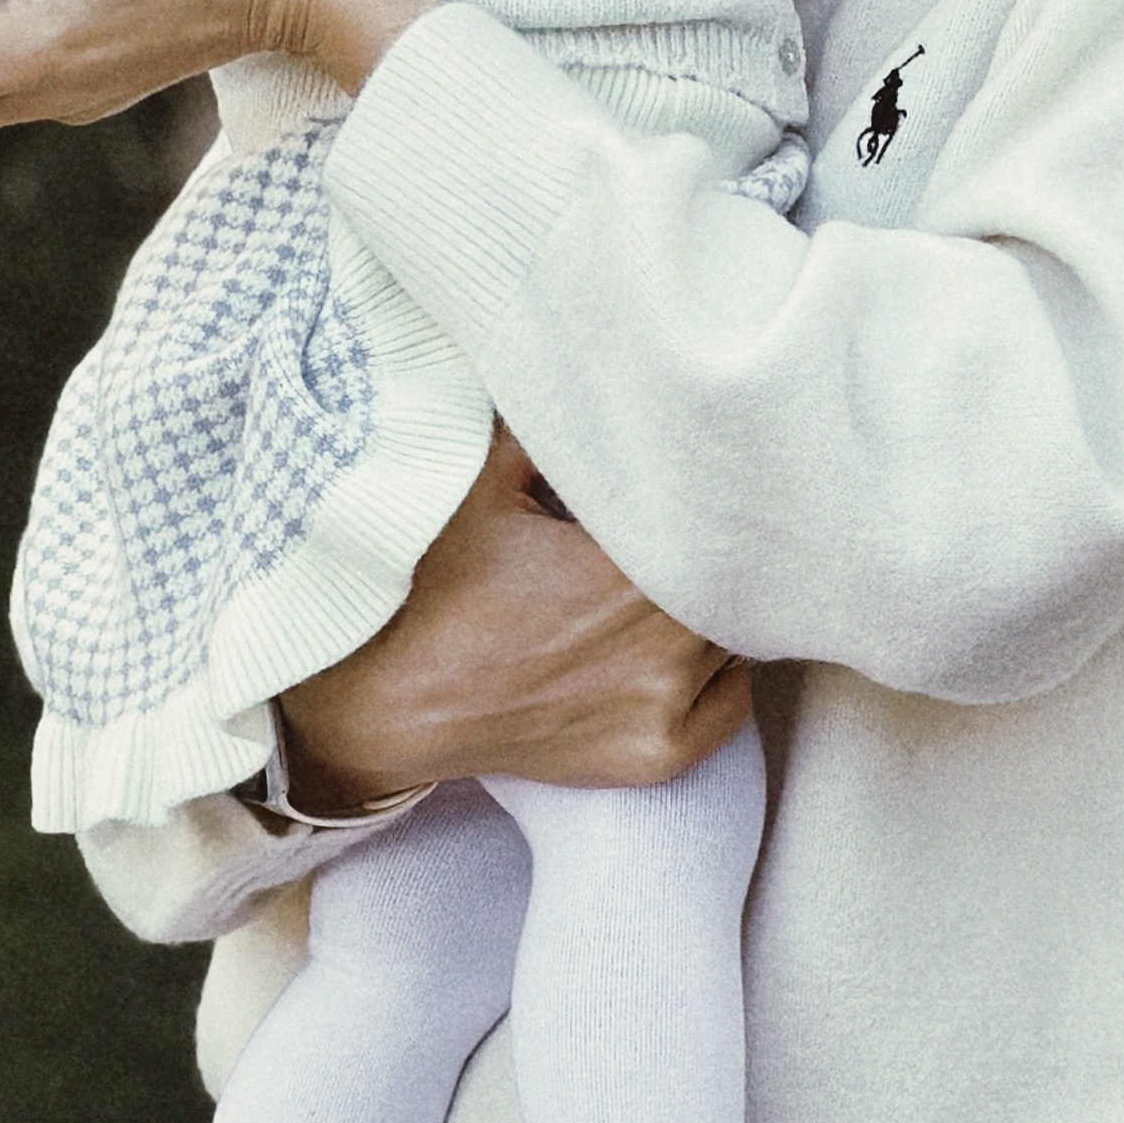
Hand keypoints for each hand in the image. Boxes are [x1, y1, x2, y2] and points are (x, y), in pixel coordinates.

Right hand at [280, 429, 751, 801]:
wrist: (383, 703)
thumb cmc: (428, 586)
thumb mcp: (482, 476)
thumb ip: (556, 419)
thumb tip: (608, 365)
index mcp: (630, 570)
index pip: (722, 516)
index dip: (719, 488)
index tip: (706, 466)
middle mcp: (663, 645)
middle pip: (740, 576)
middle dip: (717, 541)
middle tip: (688, 515)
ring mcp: (664, 707)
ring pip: (738, 633)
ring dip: (718, 602)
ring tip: (673, 575)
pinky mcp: (656, 757)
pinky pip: (732, 703)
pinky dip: (718, 669)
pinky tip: (676, 640)